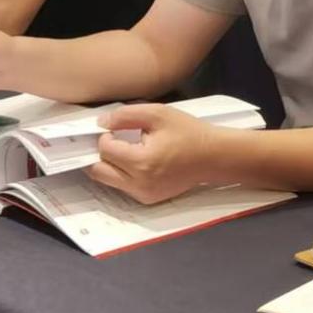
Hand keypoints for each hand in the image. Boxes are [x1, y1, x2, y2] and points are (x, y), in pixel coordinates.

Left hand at [86, 104, 217, 203]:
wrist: (214, 156)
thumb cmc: (189, 132)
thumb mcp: (158, 113)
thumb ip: (125, 115)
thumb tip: (101, 123)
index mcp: (141, 161)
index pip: (104, 150)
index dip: (106, 136)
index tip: (118, 128)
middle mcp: (139, 183)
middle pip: (98, 172)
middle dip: (102, 154)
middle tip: (116, 141)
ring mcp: (144, 194)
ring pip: (108, 181)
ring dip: (111, 165)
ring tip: (129, 151)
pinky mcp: (149, 199)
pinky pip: (123, 187)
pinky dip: (123, 174)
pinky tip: (139, 162)